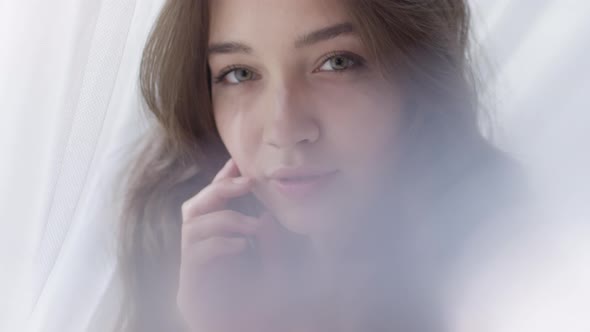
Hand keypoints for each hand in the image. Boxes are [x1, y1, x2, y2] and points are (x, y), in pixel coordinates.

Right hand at [177, 159, 267, 331]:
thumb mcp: (273, 267)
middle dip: (220, 188)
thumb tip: (268, 217)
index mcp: (218, 239)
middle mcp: (201, 247)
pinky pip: (195, 251)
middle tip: (247, 181)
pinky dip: (219, 242)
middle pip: (195, 205)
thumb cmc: (257, 305)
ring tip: (253, 225)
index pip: (215, 202)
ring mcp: (193, 264)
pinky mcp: (191, 282)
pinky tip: (242, 247)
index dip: (222, 179)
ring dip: (224, 217)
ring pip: (192, 223)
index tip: (237, 162)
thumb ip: (271, 243)